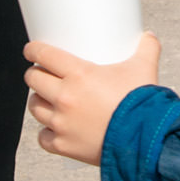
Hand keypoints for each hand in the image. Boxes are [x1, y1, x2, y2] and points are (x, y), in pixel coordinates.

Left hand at [24, 33, 161, 165]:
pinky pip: (42, 136)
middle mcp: (65, 97)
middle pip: (34, 80)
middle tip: (41, 73)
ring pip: (35, 107)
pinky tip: (52, 127)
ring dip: (38, 100)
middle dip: (34, 74)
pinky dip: (46, 132)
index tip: (31, 49)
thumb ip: (147, 47)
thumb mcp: (144, 67)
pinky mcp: (63, 145)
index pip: (45, 55)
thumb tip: (148, 36)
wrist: (143, 139)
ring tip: (46, 98)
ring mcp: (61, 123)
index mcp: (79, 74)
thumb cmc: (141, 102)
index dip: (33, 50)